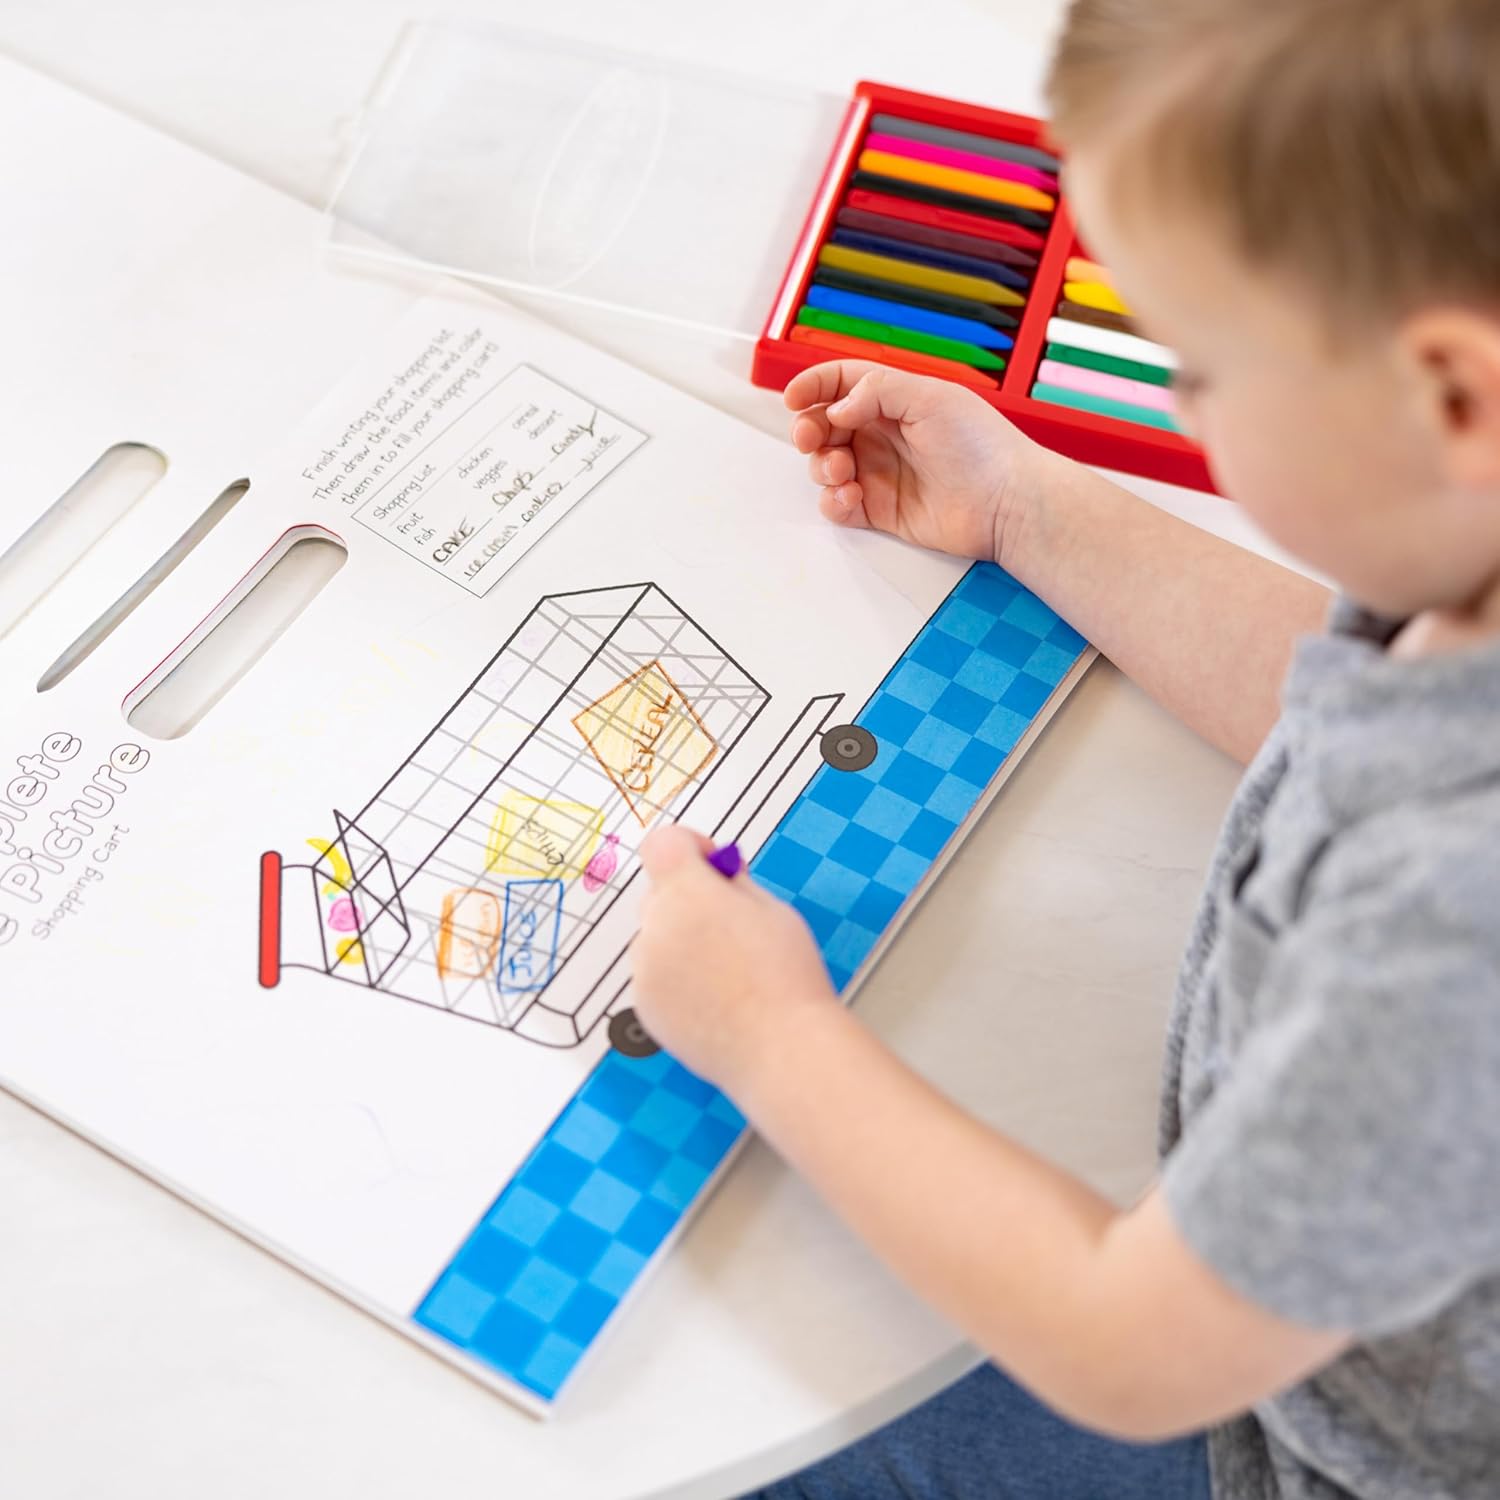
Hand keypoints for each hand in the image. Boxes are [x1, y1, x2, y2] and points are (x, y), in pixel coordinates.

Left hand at [631, 825, 838, 1095]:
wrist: (781, 1048)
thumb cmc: (786, 977)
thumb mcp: (773, 909)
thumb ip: (736, 884)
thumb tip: (719, 873)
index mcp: (687, 894)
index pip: (662, 843)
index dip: (689, 847)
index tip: (713, 866)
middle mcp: (655, 928)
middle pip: (659, 893)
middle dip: (688, 898)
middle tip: (731, 923)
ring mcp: (645, 970)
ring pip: (656, 937)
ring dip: (681, 940)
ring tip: (729, 970)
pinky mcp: (645, 1006)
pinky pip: (655, 975)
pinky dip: (677, 978)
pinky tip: (716, 997)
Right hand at [785, 360, 1045, 562]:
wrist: (1007, 502)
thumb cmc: (981, 445)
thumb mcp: (930, 397)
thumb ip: (875, 391)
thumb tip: (835, 408)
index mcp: (895, 400)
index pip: (842, 384)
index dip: (814, 386)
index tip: (793, 398)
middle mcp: (884, 435)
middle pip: (825, 425)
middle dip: (808, 429)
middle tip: (810, 438)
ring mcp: (880, 473)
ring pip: (825, 465)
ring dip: (821, 465)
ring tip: (841, 470)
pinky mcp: (880, 511)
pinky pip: (838, 505)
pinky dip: (833, 501)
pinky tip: (850, 497)